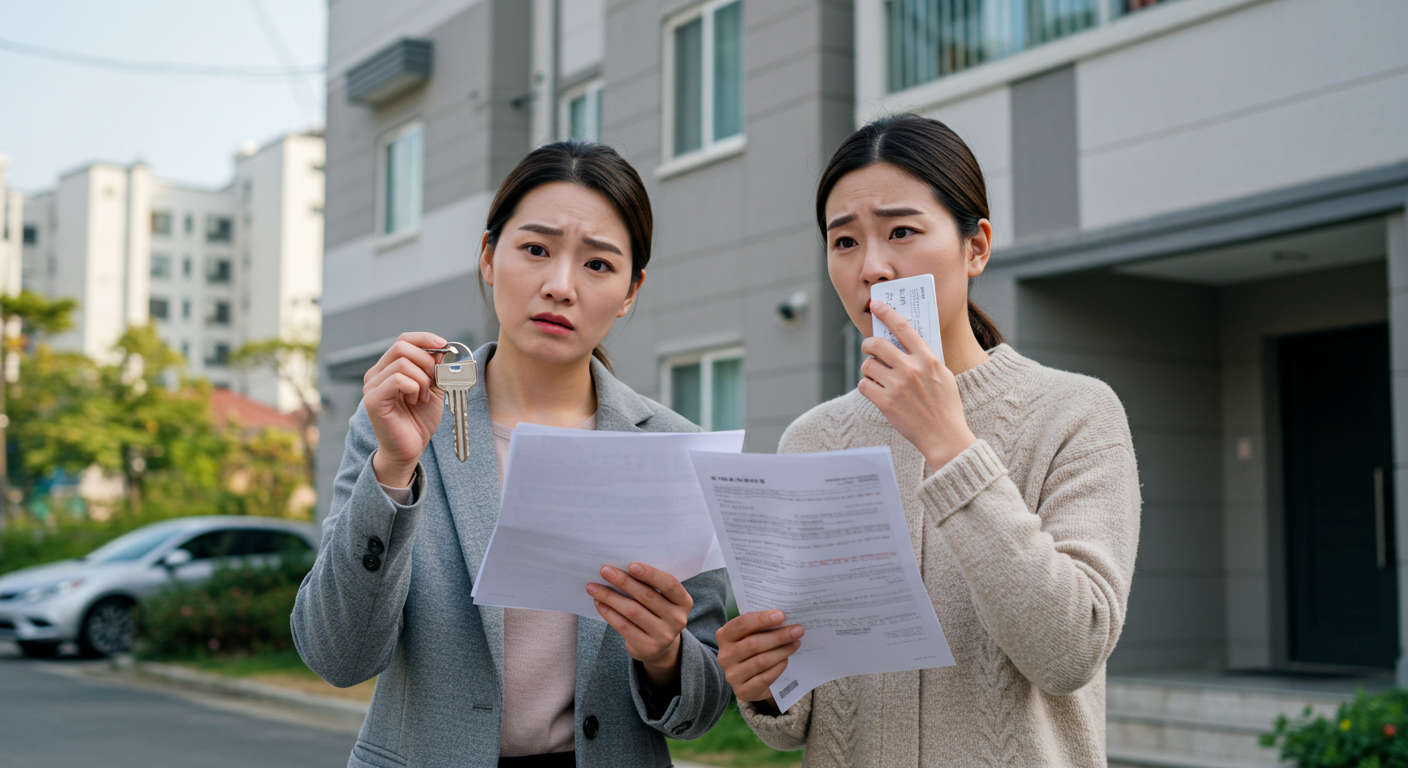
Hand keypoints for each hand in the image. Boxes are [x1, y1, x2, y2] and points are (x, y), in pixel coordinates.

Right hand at [364, 332, 449, 486]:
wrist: (410, 448)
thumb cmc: (419, 420)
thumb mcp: (434, 388)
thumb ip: (436, 369)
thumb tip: (442, 349)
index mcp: (388, 368)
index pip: (403, 340)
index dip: (424, 338)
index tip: (444, 345)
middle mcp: (376, 374)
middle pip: (401, 347)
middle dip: (426, 361)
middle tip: (433, 381)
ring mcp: (371, 386)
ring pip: (402, 363)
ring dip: (422, 379)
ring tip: (423, 396)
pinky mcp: (373, 399)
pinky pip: (398, 379)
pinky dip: (414, 388)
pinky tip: (415, 401)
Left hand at [588, 563, 692, 690]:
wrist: (660, 648)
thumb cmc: (657, 613)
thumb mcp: (663, 600)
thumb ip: (650, 586)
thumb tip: (619, 568)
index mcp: (684, 602)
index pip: (669, 584)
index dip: (650, 574)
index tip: (630, 565)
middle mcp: (677, 619)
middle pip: (647, 596)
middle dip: (623, 581)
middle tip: (604, 570)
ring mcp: (663, 635)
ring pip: (632, 611)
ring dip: (610, 597)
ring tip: (593, 587)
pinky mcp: (647, 647)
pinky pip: (624, 626)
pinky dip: (608, 613)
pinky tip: (598, 603)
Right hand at [716, 610, 803, 711]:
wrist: (749, 679)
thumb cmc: (753, 649)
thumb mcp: (751, 635)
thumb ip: (761, 626)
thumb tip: (783, 618)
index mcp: (724, 636)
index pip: (742, 624)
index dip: (762, 619)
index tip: (782, 615)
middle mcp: (725, 656)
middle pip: (754, 643)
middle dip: (779, 636)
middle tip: (798, 630)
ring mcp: (732, 675)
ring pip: (761, 661)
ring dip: (782, 651)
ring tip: (796, 644)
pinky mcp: (743, 691)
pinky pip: (765, 678)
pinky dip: (778, 668)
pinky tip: (786, 660)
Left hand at [860, 301, 976, 469]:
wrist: (944, 436)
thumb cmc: (945, 405)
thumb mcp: (943, 375)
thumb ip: (926, 358)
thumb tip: (905, 341)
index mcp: (927, 358)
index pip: (903, 327)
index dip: (887, 313)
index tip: (876, 305)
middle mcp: (911, 369)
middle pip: (877, 344)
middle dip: (868, 344)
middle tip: (869, 348)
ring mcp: (897, 386)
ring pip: (868, 365)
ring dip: (869, 369)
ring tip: (878, 377)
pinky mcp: (885, 402)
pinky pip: (864, 385)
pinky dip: (867, 386)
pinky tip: (877, 391)